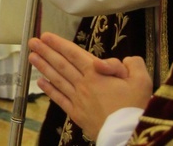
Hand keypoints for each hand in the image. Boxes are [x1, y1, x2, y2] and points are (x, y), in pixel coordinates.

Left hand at [28, 32, 151, 139]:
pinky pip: (60, 99)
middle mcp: (83, 84)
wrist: (130, 136)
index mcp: (97, 73)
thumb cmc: (136, 108)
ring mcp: (78, 99)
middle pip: (61, 64)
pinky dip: (49, 90)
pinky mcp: (77, 114)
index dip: (59, 44)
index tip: (46, 35)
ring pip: (57, 79)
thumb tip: (124, 59)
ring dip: (43, 67)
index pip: (74, 54)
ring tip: (31, 56)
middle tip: (33, 42)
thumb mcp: (141, 81)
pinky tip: (41, 82)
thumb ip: (131, 64)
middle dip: (46, 51)